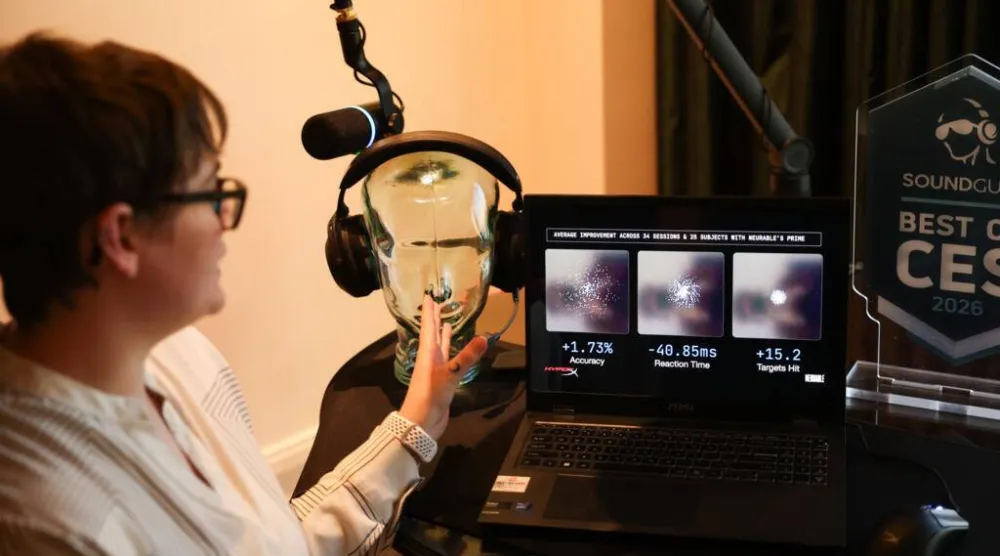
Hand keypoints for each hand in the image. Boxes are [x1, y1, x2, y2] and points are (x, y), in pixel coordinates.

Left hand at [399, 295, 487, 439]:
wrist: (421, 422)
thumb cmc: (430, 395)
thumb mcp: (450, 374)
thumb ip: (467, 357)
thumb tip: (484, 337)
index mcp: (428, 353)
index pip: (429, 327)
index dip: (430, 312)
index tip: (429, 296)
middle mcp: (430, 358)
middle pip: (432, 334)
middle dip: (435, 319)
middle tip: (437, 304)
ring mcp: (435, 369)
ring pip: (439, 347)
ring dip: (441, 335)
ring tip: (446, 322)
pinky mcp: (442, 380)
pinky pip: (446, 360)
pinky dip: (450, 351)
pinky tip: (452, 349)